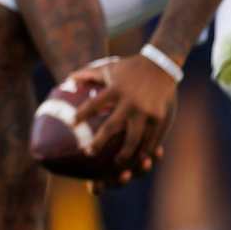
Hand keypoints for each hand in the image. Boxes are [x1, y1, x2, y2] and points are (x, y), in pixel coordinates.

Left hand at [71, 54, 176, 186]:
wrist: (162, 66)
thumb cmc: (130, 68)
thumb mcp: (108, 68)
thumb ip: (88, 74)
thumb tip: (68, 79)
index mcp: (116, 89)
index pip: (94, 104)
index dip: (81, 115)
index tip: (72, 124)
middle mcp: (131, 102)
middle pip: (112, 127)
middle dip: (99, 142)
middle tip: (88, 153)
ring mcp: (147, 112)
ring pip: (134, 138)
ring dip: (125, 154)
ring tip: (116, 163)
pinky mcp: (161, 118)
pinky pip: (152, 139)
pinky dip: (145, 150)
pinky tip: (139, 158)